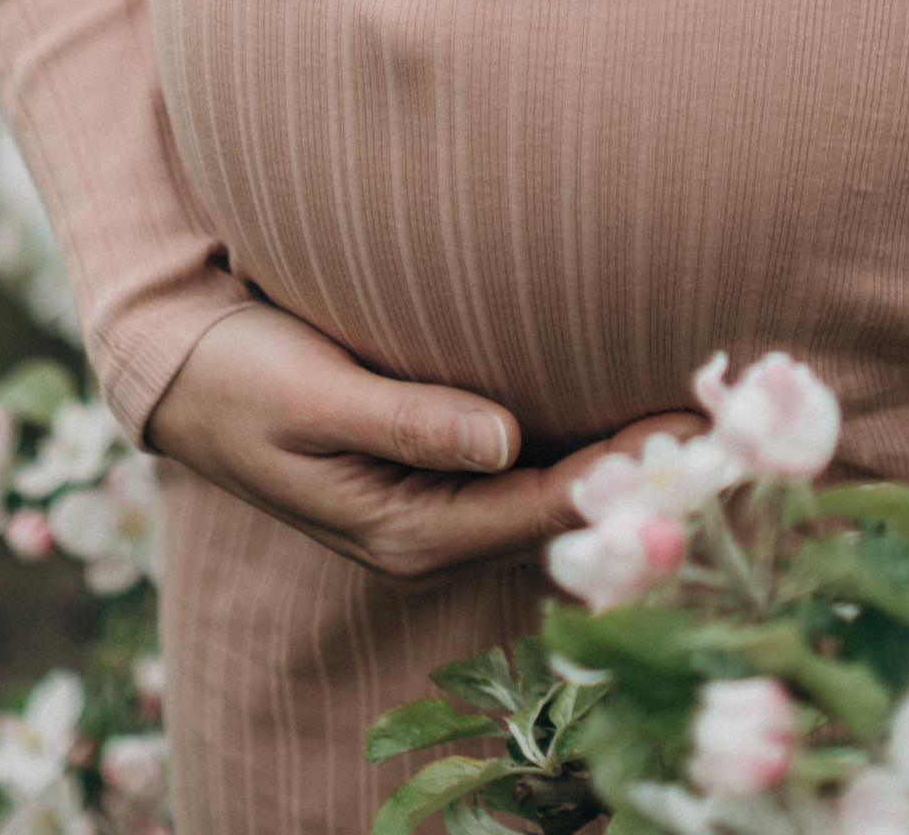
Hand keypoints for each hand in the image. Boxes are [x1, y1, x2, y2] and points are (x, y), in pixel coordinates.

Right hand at [145, 296, 694, 589]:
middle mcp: (429, 531)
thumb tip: (500, 437)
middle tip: (724, 423)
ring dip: (616, 457)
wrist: (185, 378)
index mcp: (403, 529)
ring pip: (546, 487)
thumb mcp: (313, 397)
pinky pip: (522, 463)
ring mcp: (433, 503)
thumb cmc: (243, 380)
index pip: (535, 505)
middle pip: (556, 508)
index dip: (616, 472)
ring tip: (698, 417)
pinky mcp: (432, 467)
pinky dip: (576, 437)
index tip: (685, 434)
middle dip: (637, 473)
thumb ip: (404, 418)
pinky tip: (621, 404)